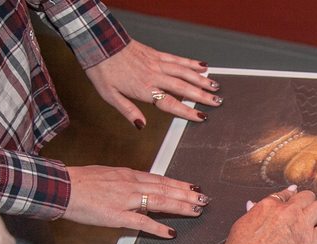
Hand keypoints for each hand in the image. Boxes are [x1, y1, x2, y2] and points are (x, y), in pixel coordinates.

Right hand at [62, 165, 210, 237]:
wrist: (62, 187)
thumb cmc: (80, 182)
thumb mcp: (108, 175)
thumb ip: (126, 182)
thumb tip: (139, 188)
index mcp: (129, 175)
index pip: (161, 179)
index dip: (179, 184)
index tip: (193, 187)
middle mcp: (131, 184)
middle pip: (166, 188)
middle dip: (187, 194)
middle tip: (204, 198)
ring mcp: (126, 199)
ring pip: (160, 201)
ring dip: (181, 206)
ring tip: (196, 210)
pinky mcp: (118, 215)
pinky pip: (143, 222)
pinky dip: (159, 227)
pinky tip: (171, 232)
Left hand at [84, 40, 221, 127]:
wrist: (98, 44)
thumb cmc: (103, 71)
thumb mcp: (109, 96)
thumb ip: (128, 111)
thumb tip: (142, 125)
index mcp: (144, 89)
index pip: (170, 103)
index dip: (187, 111)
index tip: (201, 117)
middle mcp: (154, 76)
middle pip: (183, 87)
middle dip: (202, 96)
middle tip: (218, 102)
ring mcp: (157, 63)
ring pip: (184, 72)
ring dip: (201, 80)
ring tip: (216, 86)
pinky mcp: (156, 54)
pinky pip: (177, 59)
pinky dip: (191, 63)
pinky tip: (203, 66)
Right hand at [224, 187, 316, 243]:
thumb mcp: (242, 224)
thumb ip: (252, 213)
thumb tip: (252, 206)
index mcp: (270, 206)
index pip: (287, 194)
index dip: (292, 195)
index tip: (295, 196)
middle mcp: (288, 211)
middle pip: (307, 196)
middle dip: (307, 203)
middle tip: (306, 211)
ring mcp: (301, 225)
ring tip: (316, 221)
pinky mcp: (311, 241)